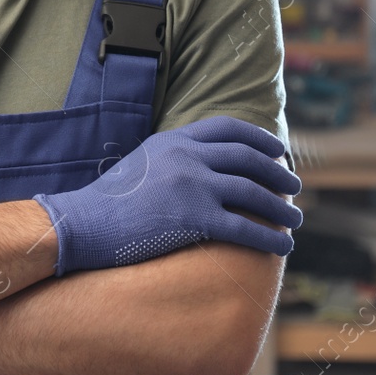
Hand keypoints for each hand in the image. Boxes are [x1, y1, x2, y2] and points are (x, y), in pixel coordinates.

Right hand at [33, 115, 303, 275]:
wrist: (81, 224)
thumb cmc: (108, 202)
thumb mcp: (142, 162)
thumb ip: (173, 157)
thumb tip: (203, 167)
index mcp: (174, 140)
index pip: (227, 128)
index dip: (259, 138)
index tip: (277, 151)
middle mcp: (187, 157)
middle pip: (248, 159)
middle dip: (278, 173)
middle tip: (294, 186)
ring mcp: (191, 186)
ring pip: (252, 193)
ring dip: (280, 208)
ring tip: (294, 219)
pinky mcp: (194, 219)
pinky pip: (243, 227)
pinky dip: (269, 237)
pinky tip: (282, 245)